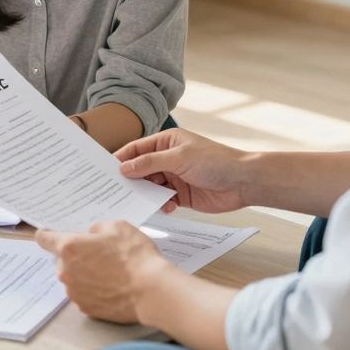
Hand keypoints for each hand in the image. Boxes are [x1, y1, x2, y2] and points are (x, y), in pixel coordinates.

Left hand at [36, 221, 174, 323]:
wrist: (151, 290)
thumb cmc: (134, 256)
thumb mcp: (117, 227)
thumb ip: (96, 229)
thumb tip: (91, 235)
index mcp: (69, 248)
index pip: (44, 238)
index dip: (47, 234)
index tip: (49, 234)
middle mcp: (66, 272)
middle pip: (61, 260)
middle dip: (75, 256)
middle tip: (98, 254)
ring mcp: (75, 293)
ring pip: (73, 278)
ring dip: (84, 274)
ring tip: (110, 272)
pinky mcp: (86, 308)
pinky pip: (84, 294)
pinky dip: (93, 290)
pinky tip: (112, 286)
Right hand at [116, 129, 250, 213]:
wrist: (243, 182)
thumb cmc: (215, 161)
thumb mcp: (178, 158)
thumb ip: (149, 163)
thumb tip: (124, 168)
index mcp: (166, 142)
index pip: (137, 149)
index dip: (121, 159)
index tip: (105, 171)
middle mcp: (168, 158)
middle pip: (141, 169)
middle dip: (131, 180)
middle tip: (115, 191)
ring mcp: (174, 177)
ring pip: (150, 186)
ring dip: (147, 194)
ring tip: (140, 202)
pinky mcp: (182, 195)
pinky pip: (163, 200)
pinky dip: (162, 205)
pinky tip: (168, 207)